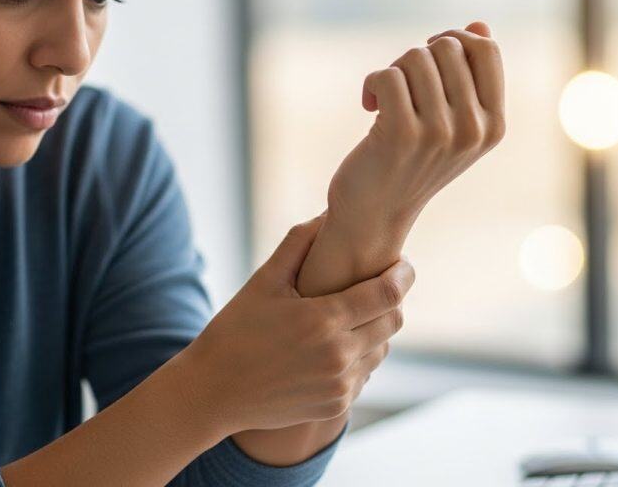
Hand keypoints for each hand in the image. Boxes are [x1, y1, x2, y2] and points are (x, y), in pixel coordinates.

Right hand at [180, 213, 414, 434]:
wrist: (213, 391)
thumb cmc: (235, 330)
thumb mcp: (264, 282)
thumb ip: (298, 244)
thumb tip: (326, 213)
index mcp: (323, 320)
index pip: (387, 294)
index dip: (402, 275)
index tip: (404, 263)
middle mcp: (339, 355)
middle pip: (393, 321)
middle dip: (392, 300)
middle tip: (380, 285)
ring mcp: (339, 385)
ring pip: (381, 349)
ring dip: (376, 330)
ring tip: (354, 315)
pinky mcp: (336, 405)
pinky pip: (365, 374)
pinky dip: (359, 357)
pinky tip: (337, 345)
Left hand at [326, 21, 505, 231]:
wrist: (375, 213)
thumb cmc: (411, 161)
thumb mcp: (451, 121)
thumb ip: (469, 77)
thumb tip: (479, 25)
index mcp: (494, 124)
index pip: (487, 49)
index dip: (454, 39)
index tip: (430, 57)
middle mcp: (474, 130)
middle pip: (448, 47)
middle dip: (416, 56)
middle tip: (401, 85)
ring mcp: (440, 133)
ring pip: (416, 57)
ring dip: (393, 70)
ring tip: (386, 98)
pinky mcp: (403, 135)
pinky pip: (388, 75)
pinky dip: (372, 84)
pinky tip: (370, 105)